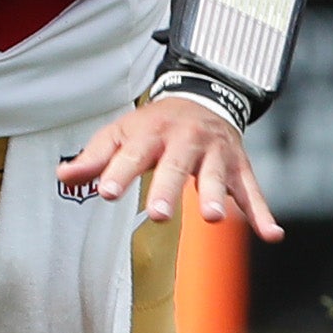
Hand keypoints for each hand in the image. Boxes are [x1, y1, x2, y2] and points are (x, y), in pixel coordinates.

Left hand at [57, 96, 280, 239]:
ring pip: (216, 174)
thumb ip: (94, 158)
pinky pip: (252, 190)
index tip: (107, 192)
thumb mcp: (119, 134)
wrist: (202, 97)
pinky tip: (270, 234)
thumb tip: (62, 176)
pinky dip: (262, 212)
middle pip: (175, 165)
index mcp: (150, 133)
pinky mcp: (239, 166)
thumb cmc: (152, 125)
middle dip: (167, 188)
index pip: (131, 154)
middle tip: (158, 214)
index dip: (119, 172)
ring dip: (215, 195)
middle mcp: (184, 141)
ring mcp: (215, 153)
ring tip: (212, 218)